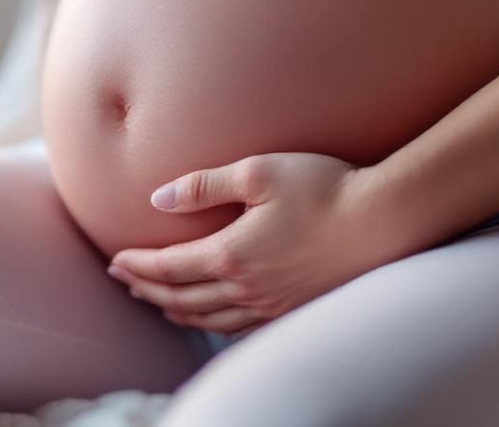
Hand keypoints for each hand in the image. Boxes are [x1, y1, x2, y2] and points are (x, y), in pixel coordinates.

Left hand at [106, 152, 385, 335]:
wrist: (383, 221)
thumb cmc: (323, 188)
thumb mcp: (259, 172)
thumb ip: (204, 185)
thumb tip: (157, 199)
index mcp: (231, 254)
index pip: (168, 268)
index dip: (137, 266)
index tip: (115, 262)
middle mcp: (246, 288)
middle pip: (182, 298)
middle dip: (147, 290)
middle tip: (124, 282)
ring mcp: (271, 304)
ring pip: (209, 318)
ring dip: (176, 310)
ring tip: (158, 301)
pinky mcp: (293, 309)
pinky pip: (240, 326)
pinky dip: (212, 323)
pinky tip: (210, 315)